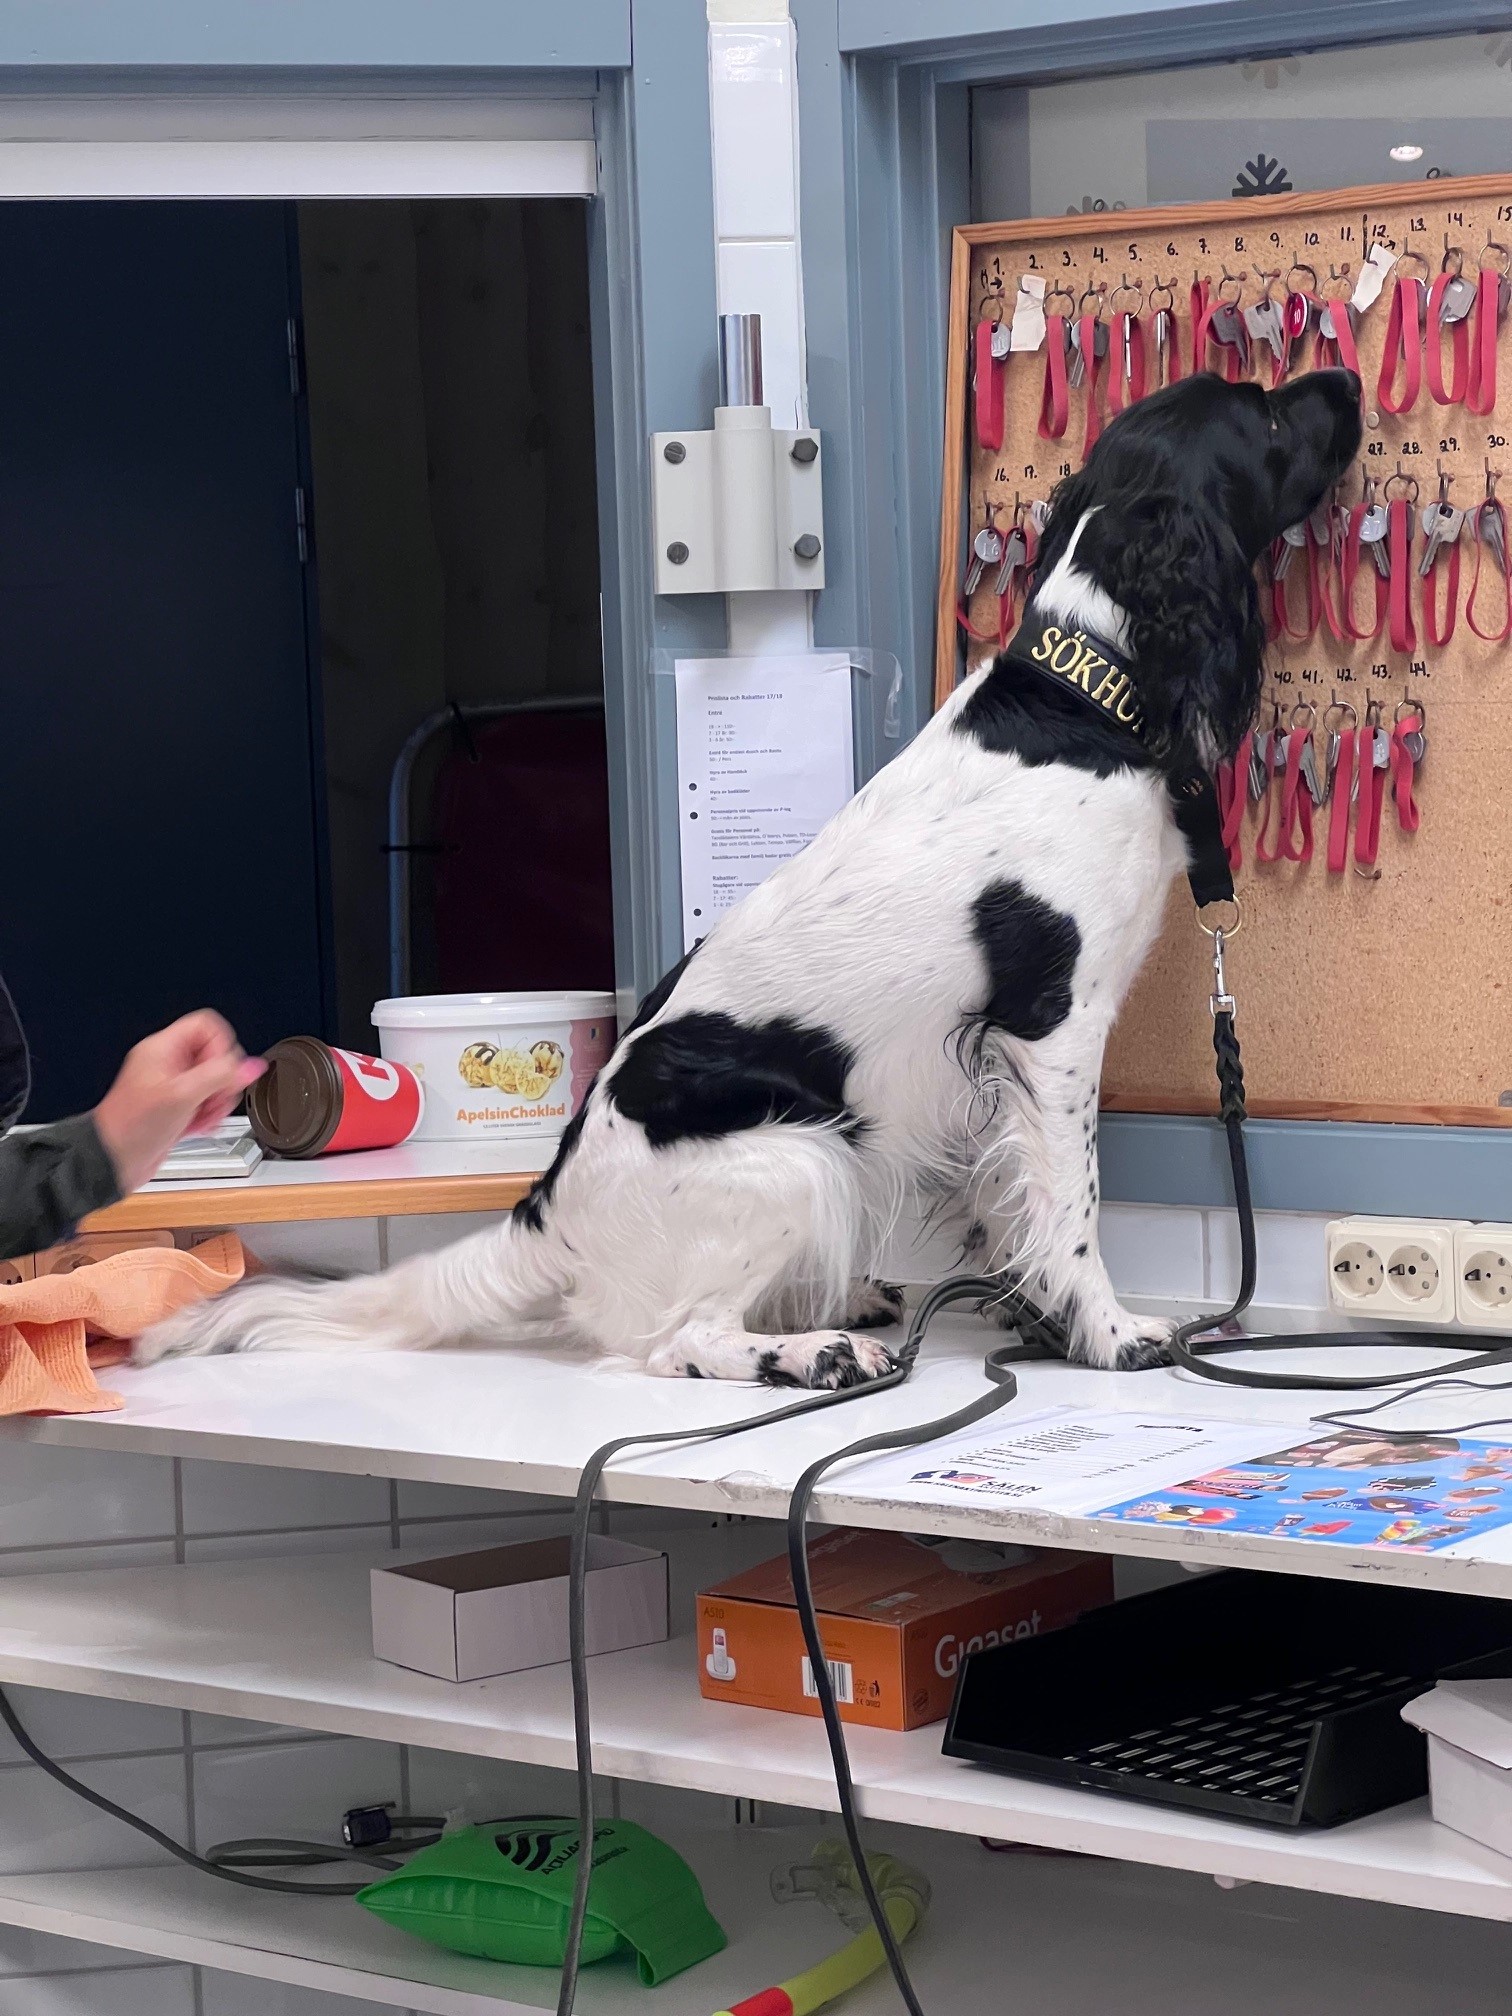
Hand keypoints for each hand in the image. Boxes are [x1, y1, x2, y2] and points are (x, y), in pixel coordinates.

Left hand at [93, 1011, 266, 1191]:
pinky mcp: (176, 1107)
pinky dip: (208, 1115)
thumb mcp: (182, 1096)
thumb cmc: (130, 1127)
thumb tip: (251, 1065)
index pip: (207, 1027)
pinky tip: (197, 1126)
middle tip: (213, 1098)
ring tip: (204, 1116)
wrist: (112, 1162)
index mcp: (163, 1049)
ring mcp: (172, 1087)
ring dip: (217, 1101)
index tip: (223, 1071)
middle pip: (215, 1056)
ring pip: (214, 1081)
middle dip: (223, 1081)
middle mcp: (168, 1064)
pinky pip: (206, 1102)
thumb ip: (220, 1077)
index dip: (222, 1047)